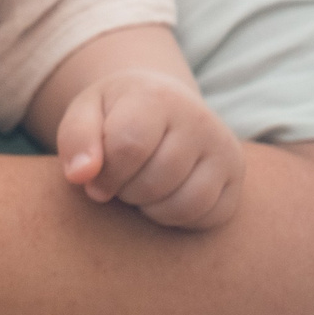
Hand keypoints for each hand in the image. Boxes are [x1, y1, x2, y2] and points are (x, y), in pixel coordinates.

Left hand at [57, 69, 243, 229]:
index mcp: (157, 96)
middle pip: (155, 180)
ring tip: (139, 189)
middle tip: (119, 180)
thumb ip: (76, 139)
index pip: (128, 147)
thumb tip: (80, 175)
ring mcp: (225, 149)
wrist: (161, 106)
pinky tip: (162, 197)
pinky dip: (178, 218)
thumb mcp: (85, 113)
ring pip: (185, 204)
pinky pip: (207, 217)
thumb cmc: (116, 114)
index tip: (92, 179)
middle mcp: (200, 119)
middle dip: (126, 191)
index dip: (105, 174)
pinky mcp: (236, 178)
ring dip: (151, 208)